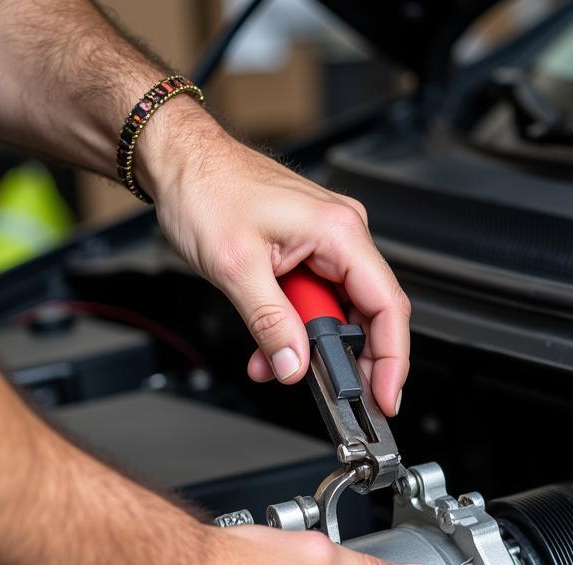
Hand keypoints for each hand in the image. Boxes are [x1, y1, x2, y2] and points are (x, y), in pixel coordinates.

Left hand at [139, 101, 409, 417]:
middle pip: (368, 314)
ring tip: (275, 363)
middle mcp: (342, 234)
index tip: (385, 396)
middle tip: (332, 393)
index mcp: (339, 231)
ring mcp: (326, 243)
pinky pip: (315, 301)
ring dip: (309, 347)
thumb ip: (270, 323)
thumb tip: (294, 364)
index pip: (387, 306)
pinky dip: (294, 329)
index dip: (392, 359)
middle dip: (346, 360)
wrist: (179, 160)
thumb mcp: (235, 267)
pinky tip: (269, 345)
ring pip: (338, 313)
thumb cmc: (205, 188)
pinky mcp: (308, 251)